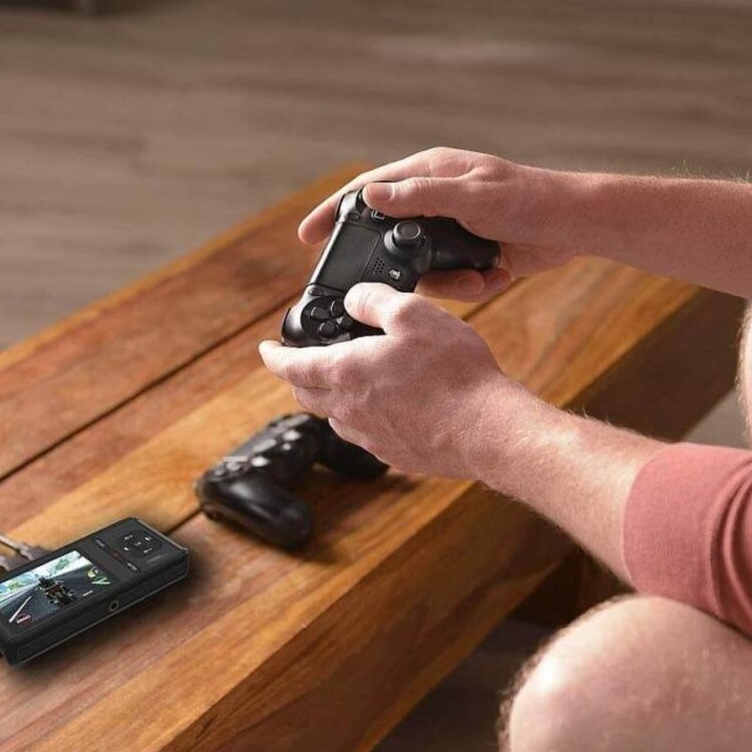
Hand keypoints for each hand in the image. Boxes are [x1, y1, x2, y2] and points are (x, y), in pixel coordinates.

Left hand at [259, 283, 526, 477]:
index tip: (265, 350)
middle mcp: (350, 410)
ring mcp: (371, 437)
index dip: (273, 356)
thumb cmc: (454, 372)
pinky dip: (364, 417)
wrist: (486, 430)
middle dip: (300, 377)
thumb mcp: (415, 314)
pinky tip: (390, 405)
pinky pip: (366, 434)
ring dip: (333, 398)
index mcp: (346, 373)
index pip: (291, 366)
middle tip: (306, 363)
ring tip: (352, 381)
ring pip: (336, 417)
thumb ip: (375, 300)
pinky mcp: (395, 454)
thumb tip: (354, 298)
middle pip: (307, 395)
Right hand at [298, 148, 582, 299]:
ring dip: (447, 281)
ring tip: (479, 276)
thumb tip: (370, 195)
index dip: (335, 211)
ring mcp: (452, 228)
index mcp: (430, 173)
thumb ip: (420, 197)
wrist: (575, 227)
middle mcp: (436, 199)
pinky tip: (496, 275)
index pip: (369, 190)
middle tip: (378, 289)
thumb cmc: (529, 199)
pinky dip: (471, 284)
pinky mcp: (469, 253)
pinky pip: (450, 279)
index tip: (307, 236)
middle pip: (390, 235)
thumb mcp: (471, 195)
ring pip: (422, 266)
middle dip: (391, 264)